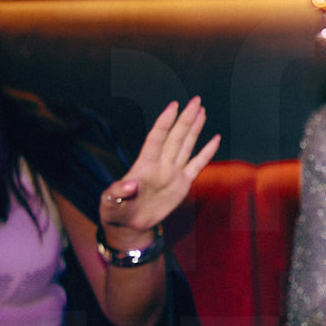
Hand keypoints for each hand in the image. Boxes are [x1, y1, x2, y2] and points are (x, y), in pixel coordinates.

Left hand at [100, 97, 220, 246]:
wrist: (130, 224)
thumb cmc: (116, 211)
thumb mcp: (111, 203)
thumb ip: (119, 192)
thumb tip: (131, 185)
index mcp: (144, 165)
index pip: (157, 138)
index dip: (165, 122)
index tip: (173, 106)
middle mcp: (161, 165)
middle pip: (176, 136)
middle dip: (186, 118)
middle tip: (195, 100)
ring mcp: (173, 172)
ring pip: (186, 145)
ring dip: (194, 128)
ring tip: (201, 111)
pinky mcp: (183, 183)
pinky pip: (198, 164)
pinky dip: (207, 152)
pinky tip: (215, 139)